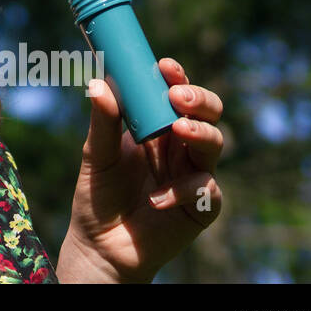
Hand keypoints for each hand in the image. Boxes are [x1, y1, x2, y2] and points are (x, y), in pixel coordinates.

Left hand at [63, 57, 223, 281]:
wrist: (100, 244)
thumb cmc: (98, 195)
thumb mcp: (96, 155)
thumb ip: (102, 122)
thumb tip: (98, 83)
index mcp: (157, 127)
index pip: (174, 93)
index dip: (175, 77)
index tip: (164, 66)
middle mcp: (180, 146)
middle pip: (207, 113)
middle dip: (198, 99)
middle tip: (178, 97)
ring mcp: (193, 174)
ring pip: (214, 143)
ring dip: (199, 133)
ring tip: (178, 130)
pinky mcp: (201, 206)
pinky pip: (206, 189)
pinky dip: (184, 189)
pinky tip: (157, 197)